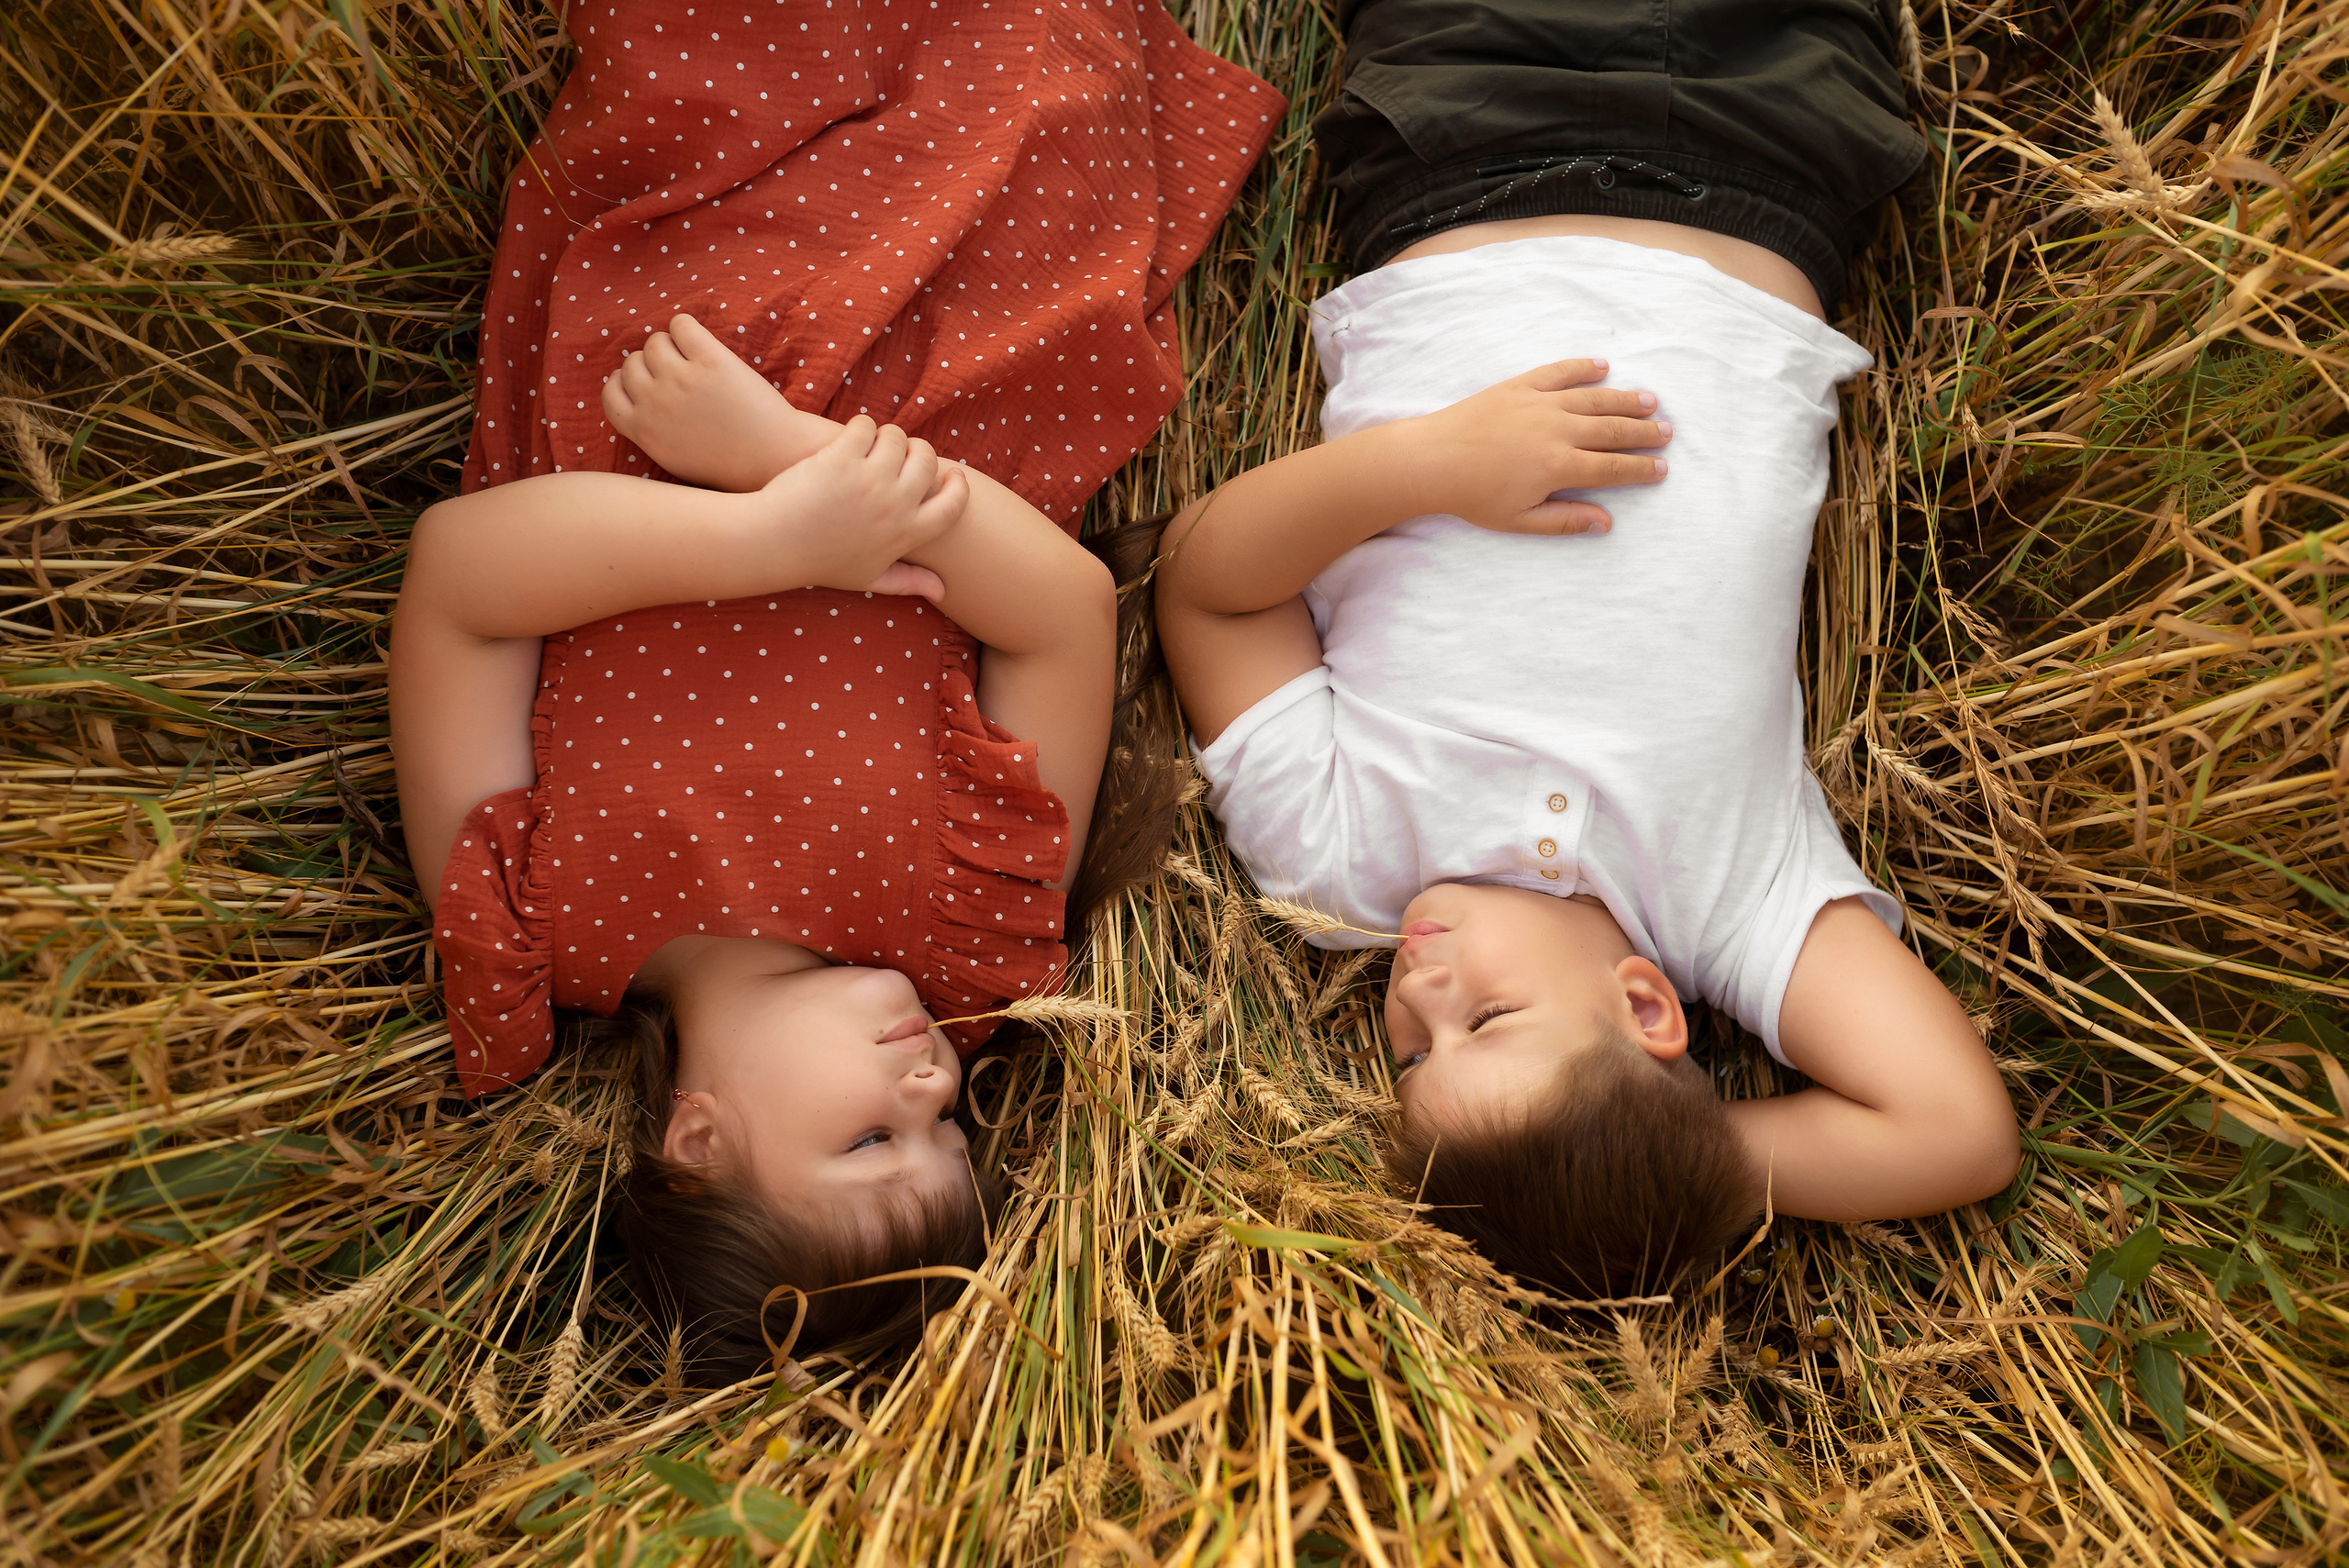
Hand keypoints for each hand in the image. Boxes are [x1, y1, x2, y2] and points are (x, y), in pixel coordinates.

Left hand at [753, 416, 966, 597]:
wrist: (773, 544)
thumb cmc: (819, 562)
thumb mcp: (868, 577)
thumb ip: (908, 581)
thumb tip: (942, 591)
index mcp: (906, 534)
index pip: (952, 505)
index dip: (957, 485)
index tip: (952, 473)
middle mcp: (895, 506)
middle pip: (927, 461)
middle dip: (917, 450)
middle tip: (901, 450)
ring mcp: (870, 480)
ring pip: (897, 438)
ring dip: (885, 436)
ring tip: (870, 443)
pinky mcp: (843, 458)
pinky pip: (865, 428)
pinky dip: (859, 428)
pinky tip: (848, 438)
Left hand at [1401, 358, 1669, 533]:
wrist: (1431, 460)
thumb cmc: (1472, 496)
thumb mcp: (1519, 520)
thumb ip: (1564, 520)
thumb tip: (1606, 523)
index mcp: (1559, 467)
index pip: (1613, 468)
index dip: (1641, 469)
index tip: (1662, 468)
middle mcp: (1557, 431)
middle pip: (1612, 430)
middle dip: (1644, 432)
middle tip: (1667, 432)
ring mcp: (1540, 404)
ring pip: (1594, 398)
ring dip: (1625, 400)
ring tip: (1649, 401)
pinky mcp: (1520, 386)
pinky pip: (1558, 372)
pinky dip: (1582, 368)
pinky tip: (1602, 366)